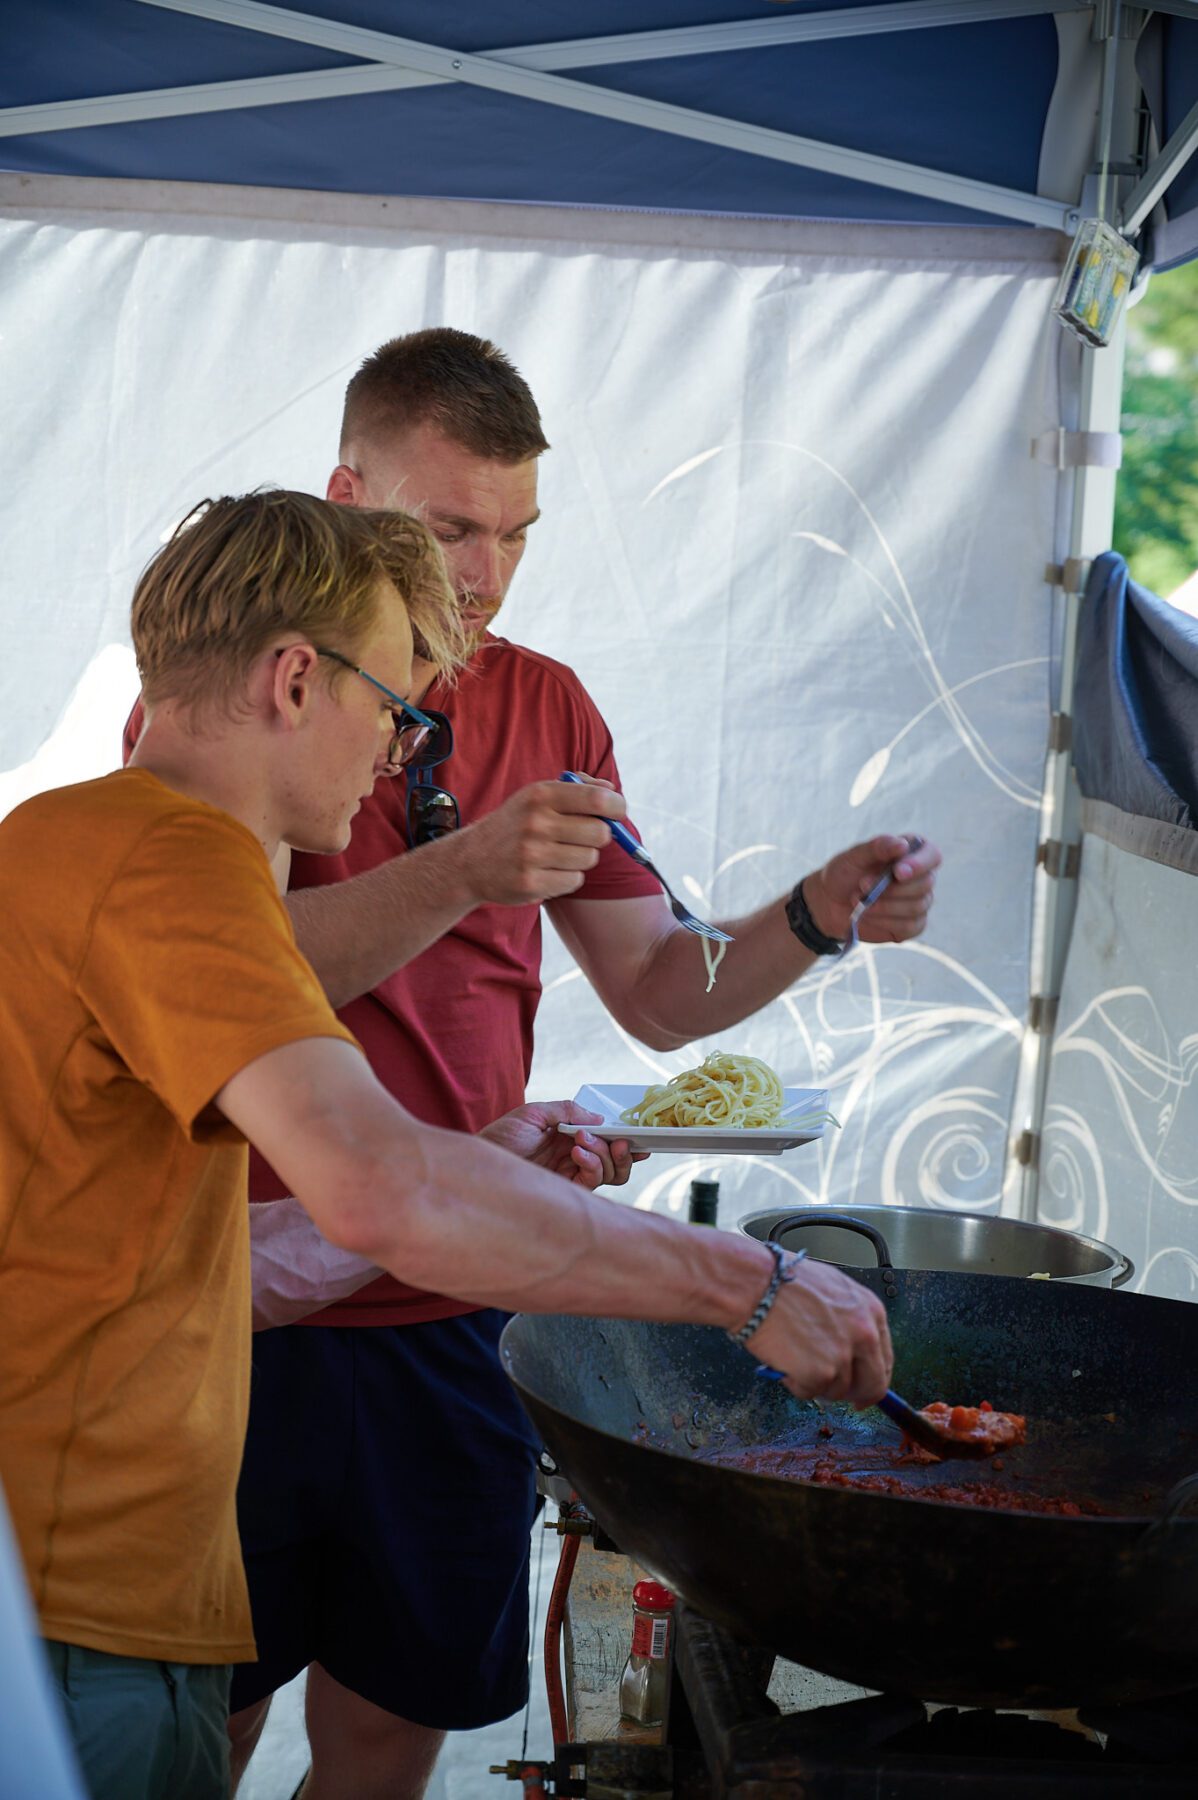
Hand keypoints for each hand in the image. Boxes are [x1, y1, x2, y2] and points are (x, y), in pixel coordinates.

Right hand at [439, 776, 626, 908]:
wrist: (470, 861)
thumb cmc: (514, 825)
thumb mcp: (536, 797)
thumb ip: (577, 789)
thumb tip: (612, 793)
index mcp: (540, 795)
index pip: (597, 800)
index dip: (616, 807)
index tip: (617, 812)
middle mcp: (536, 822)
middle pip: (600, 833)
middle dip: (598, 836)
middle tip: (581, 837)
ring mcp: (532, 854)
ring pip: (589, 859)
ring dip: (581, 858)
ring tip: (557, 854)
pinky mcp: (531, 883)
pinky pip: (574, 880)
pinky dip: (567, 878)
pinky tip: (547, 871)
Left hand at [478, 1100, 645, 1188]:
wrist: (479, 1165)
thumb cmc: (500, 1138)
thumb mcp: (533, 1114)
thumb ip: (566, 1111)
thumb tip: (599, 1118)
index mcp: (568, 1138)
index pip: (604, 1141)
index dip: (624, 1140)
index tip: (640, 1136)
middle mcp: (574, 1159)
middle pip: (615, 1161)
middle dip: (621, 1149)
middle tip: (617, 1139)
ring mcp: (570, 1177)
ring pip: (610, 1173)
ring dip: (605, 1154)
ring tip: (583, 1142)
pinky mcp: (566, 1193)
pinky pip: (593, 1181)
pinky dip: (593, 1166)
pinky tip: (578, 1154)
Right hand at [749, 1256, 892, 1405]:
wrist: (756, 1284)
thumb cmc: (783, 1281)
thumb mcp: (832, 1290)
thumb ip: (848, 1321)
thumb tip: (850, 1352)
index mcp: (871, 1311)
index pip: (884, 1359)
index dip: (873, 1378)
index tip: (864, 1390)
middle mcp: (865, 1335)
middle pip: (873, 1385)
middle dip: (854, 1394)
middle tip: (834, 1392)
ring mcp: (844, 1356)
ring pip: (838, 1391)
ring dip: (816, 1383)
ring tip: (794, 1357)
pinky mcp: (821, 1374)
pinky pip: (811, 1393)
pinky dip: (796, 1384)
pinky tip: (784, 1361)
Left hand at [801, 834, 939, 945]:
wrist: (829, 903)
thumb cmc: (844, 874)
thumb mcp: (854, 856)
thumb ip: (878, 847)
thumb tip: (903, 845)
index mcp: (911, 853)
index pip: (932, 855)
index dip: (919, 864)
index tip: (898, 872)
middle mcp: (920, 877)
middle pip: (925, 884)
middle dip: (891, 889)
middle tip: (862, 885)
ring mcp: (918, 902)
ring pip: (917, 907)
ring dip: (884, 905)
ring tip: (858, 900)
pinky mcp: (911, 925)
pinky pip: (910, 926)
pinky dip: (884, 921)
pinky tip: (867, 915)